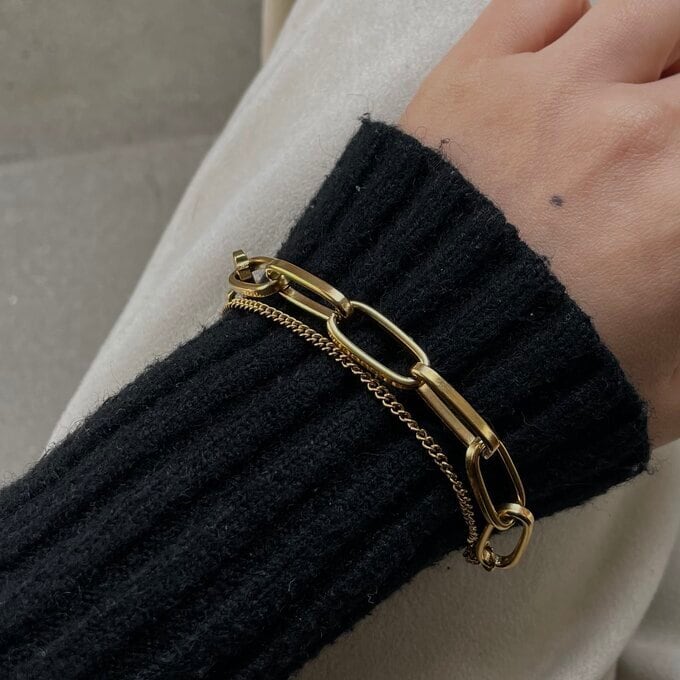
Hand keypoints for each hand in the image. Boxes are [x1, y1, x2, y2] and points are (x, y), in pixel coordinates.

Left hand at [400, 0, 679, 445]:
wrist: (407, 368)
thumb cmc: (532, 387)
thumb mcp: (671, 385)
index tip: (676, 182)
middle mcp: (639, 136)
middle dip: (679, 103)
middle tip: (654, 142)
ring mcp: (554, 92)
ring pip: (652, 7)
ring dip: (661, 40)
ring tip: (643, 82)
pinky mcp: (477, 74)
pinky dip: (588, 6)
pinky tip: (592, 39)